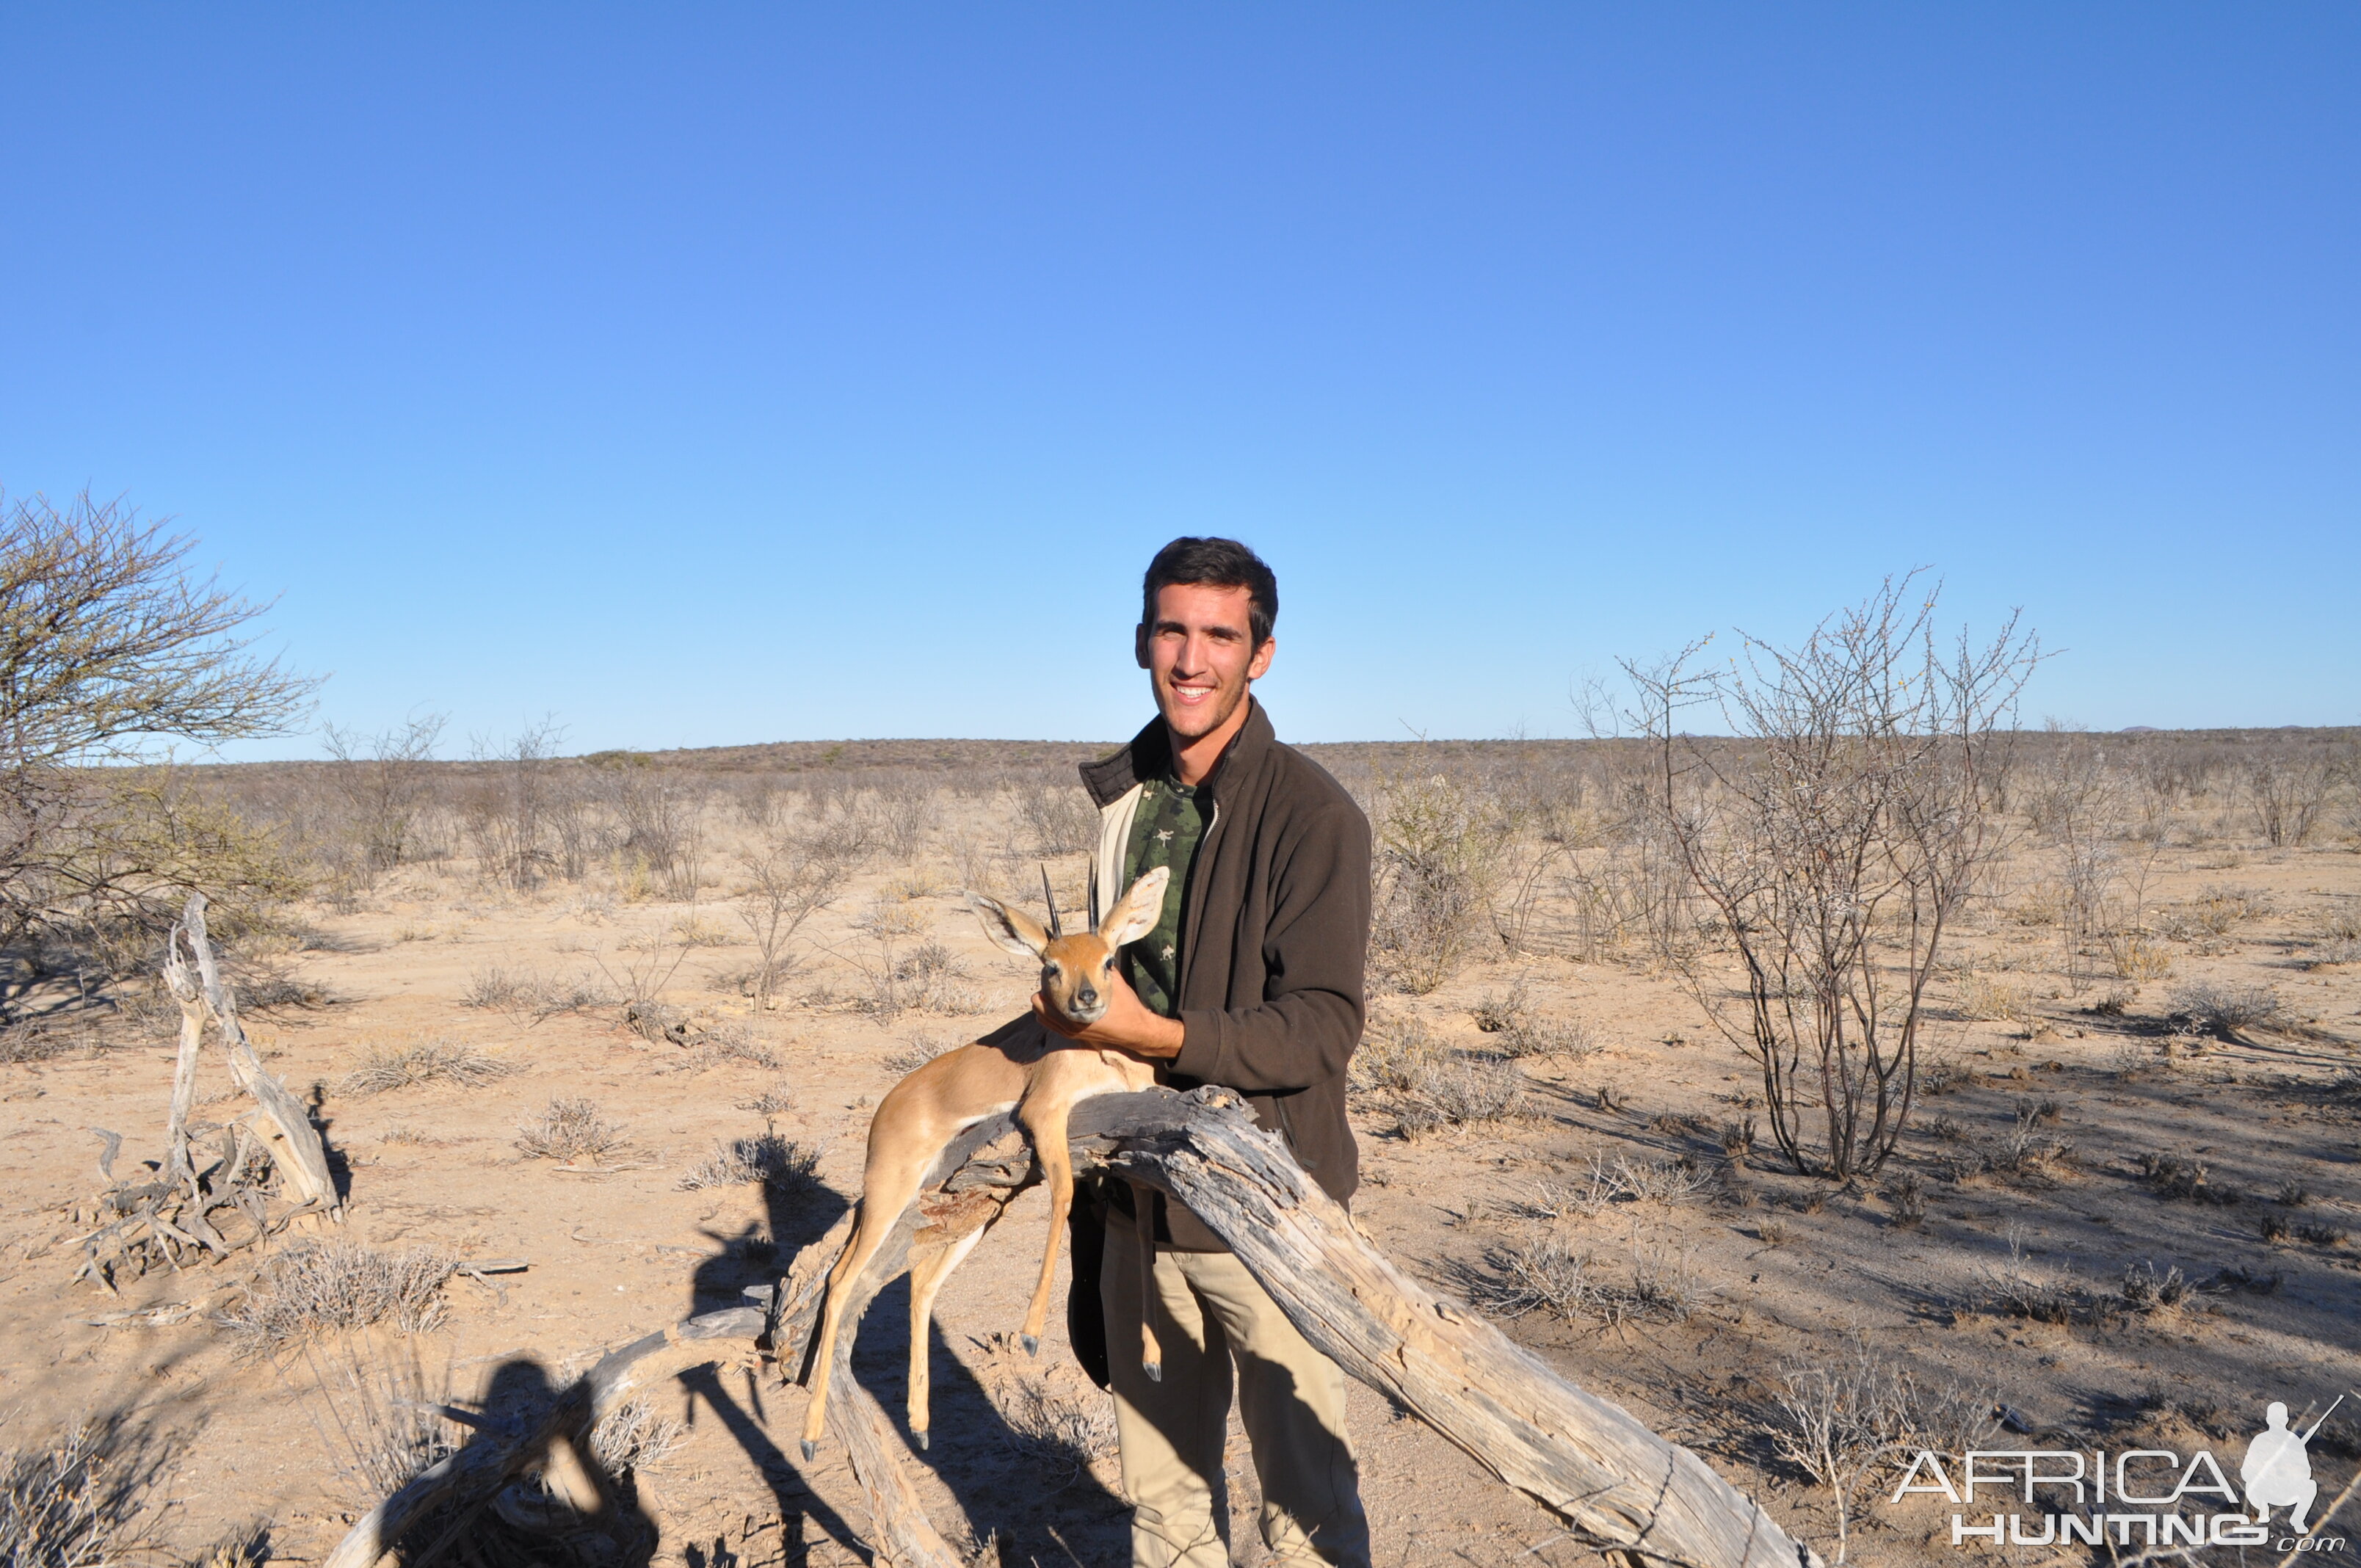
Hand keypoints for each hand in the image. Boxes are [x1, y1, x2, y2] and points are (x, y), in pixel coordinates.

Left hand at [1032, 966, 1184, 1058]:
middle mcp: (1069, 1024)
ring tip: (1054, 991)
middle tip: (1053, 979)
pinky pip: (1049, 1024)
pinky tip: (1057, 1003)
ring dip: (1044, 1002)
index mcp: (1076, 1010)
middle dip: (1044, 989)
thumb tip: (1091, 951)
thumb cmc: (1126, 1006)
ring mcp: (1070, 1032)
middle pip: (1039, 1003)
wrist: (1135, 1030)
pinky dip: (1048, 1014)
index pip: (1047, 993)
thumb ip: (1100, 967)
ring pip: (1041, 1016)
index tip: (1053, 970)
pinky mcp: (1073, 1036)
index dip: (1048, 978)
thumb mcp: (1114, 982)